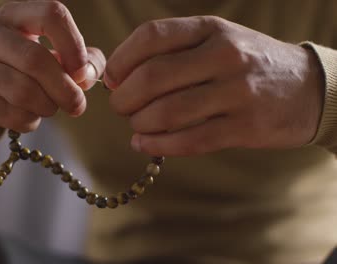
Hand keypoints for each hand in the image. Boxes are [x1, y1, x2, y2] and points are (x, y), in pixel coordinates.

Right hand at [0, 1, 105, 145]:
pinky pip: (9, 114)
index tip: (82, 73)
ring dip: (46, 107)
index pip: (51, 14)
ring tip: (48, 109)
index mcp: (12, 15)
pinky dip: (28, 122)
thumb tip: (88, 74)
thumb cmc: (20, 76)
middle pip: (36, 59)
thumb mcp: (52, 61)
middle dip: (64, 89)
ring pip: (23, 91)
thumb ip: (82, 63)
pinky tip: (28, 118)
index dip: (74, 46)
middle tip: (77, 105)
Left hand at [105, 16, 322, 155]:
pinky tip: (144, 144)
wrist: (306, 88)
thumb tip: (118, 75)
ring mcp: (236, 92)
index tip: (112, 77)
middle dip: (123, 98)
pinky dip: (157, 146)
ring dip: (139, 124)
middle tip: (120, 106)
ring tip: (136, 125)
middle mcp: (224, 55)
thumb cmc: (247, 63)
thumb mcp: (216, 40)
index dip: (121, 60)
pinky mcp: (244, 128)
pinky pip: (188, 141)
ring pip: (167, 113)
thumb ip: (173, 51)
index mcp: (211, 29)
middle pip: (152, 77)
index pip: (150, 36)